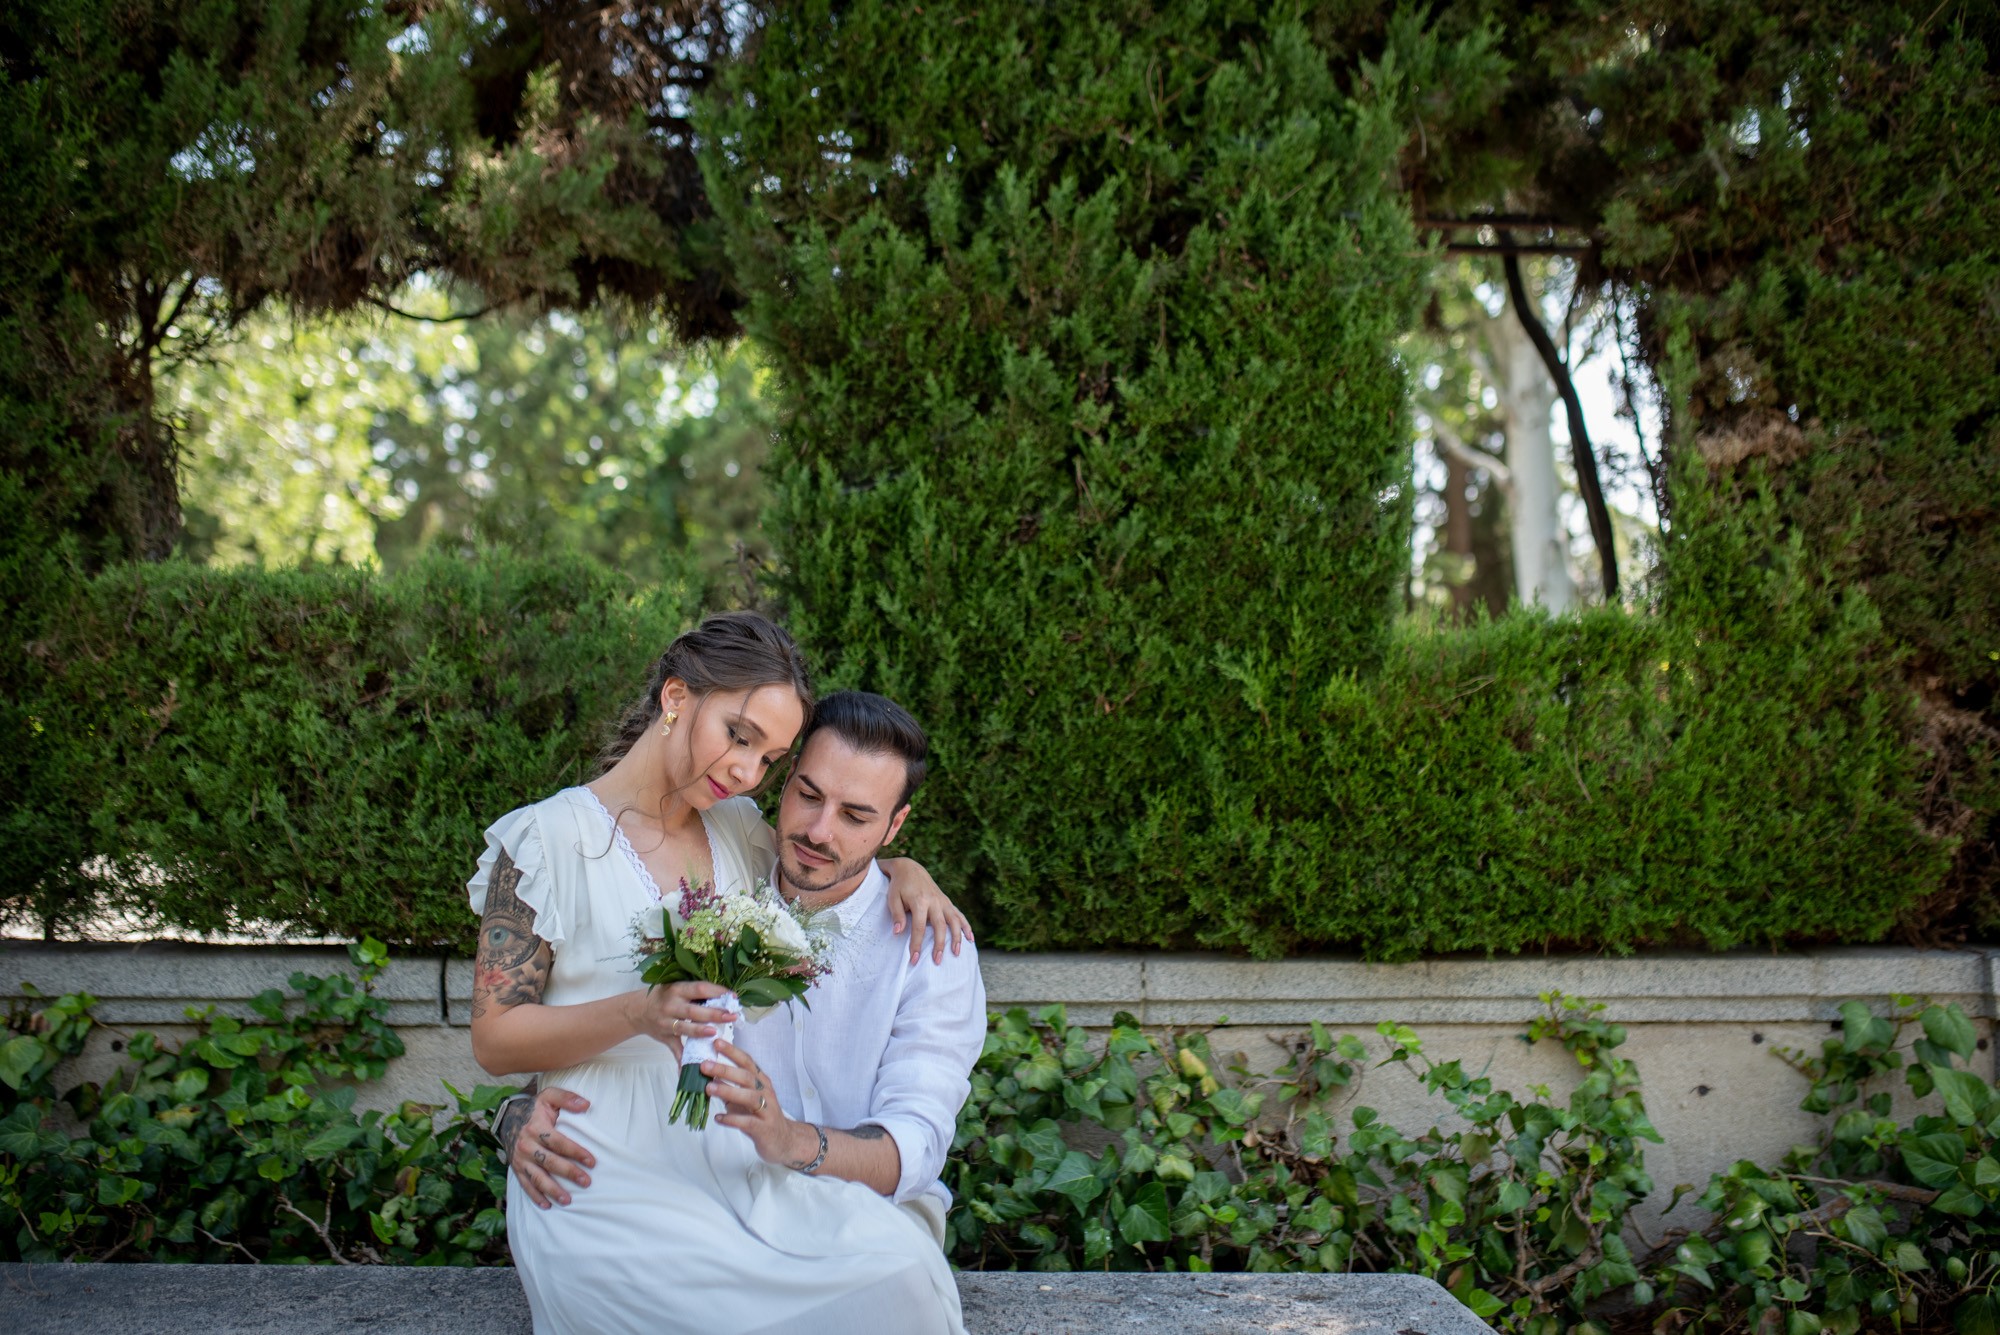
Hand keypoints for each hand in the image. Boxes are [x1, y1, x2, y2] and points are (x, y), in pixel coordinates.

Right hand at [505, 1085, 594, 1208]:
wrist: (507, 1118)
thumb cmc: (534, 1109)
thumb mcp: (549, 1096)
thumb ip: (567, 1098)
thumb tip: (586, 1105)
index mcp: (536, 1127)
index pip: (559, 1142)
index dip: (575, 1152)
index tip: (592, 1161)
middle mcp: (526, 1145)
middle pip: (549, 1162)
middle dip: (568, 1173)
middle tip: (586, 1182)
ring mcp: (520, 1159)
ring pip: (537, 1178)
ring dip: (552, 1190)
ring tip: (568, 1200)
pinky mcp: (516, 1168)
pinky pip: (525, 1185)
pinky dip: (535, 1196)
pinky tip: (547, 1205)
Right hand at [625, 980, 737, 1056]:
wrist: (637, 1010)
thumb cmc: (664, 996)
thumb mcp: (677, 989)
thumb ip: (696, 994)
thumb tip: (724, 997)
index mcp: (677, 989)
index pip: (700, 988)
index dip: (717, 992)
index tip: (733, 997)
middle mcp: (671, 1005)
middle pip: (694, 1010)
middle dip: (714, 1013)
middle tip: (732, 1016)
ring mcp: (666, 1022)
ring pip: (684, 1028)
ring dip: (700, 1031)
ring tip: (715, 1032)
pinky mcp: (665, 1037)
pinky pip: (675, 1049)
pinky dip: (682, 1059)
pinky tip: (691, 1067)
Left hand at [706, 1039, 802, 1164]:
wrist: (783, 1141)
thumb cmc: (761, 1116)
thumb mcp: (746, 1099)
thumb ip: (730, 1088)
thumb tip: (708, 1077)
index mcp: (761, 1082)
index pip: (747, 1062)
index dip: (732, 1052)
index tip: (716, 1042)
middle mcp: (766, 1092)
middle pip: (747, 1077)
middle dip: (725, 1069)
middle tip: (705, 1065)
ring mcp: (767, 1110)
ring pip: (749, 1097)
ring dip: (728, 1091)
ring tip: (709, 1089)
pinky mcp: (764, 1128)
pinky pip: (748, 1122)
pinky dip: (732, 1119)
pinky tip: (719, 1118)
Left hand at [880, 857, 972, 964]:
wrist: (910, 869)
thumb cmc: (899, 886)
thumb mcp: (893, 898)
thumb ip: (897, 915)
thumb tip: (898, 932)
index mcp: (920, 901)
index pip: (919, 927)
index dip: (917, 944)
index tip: (914, 958)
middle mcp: (935, 902)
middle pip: (940, 926)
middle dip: (939, 945)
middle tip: (937, 961)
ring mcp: (943, 901)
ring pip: (954, 921)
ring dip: (956, 938)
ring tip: (956, 954)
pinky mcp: (947, 902)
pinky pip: (959, 915)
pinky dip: (966, 926)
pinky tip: (970, 939)